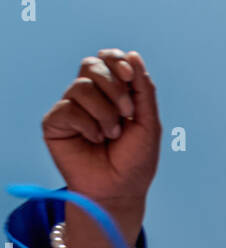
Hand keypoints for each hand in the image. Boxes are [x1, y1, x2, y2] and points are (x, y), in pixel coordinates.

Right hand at [41, 49, 160, 247]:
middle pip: (92, 65)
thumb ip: (143, 89)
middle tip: (128, 114)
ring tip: (112, 135)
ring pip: (81, 87)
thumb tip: (133, 55)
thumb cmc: (135, 161)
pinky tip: (95, 141)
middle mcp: (90, 96)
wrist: (120, 191)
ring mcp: (71, 108)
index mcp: (112, 91)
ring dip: (104, 112)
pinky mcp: (55, 123)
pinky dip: (88, 125)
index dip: (117, 60)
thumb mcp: (149, 123)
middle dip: (114, 87)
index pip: (107, 58)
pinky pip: (68, 109)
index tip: (130, 76)